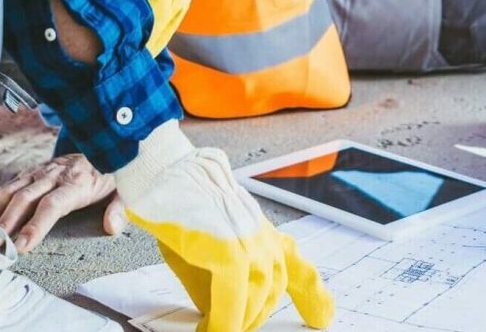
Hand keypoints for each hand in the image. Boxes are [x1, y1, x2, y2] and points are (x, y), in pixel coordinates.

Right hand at [0, 154, 126, 252]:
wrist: (100, 139)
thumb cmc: (109, 171)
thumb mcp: (123, 189)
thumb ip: (119, 209)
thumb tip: (111, 226)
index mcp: (77, 182)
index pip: (52, 204)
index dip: (36, 224)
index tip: (22, 245)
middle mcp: (54, 175)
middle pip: (26, 199)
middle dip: (6, 225)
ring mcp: (41, 171)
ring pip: (13, 190)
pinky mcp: (32, 170)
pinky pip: (11, 184)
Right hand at [115, 122, 334, 331]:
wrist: (161, 170)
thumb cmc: (175, 200)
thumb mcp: (202, 243)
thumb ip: (217, 276)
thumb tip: (219, 314)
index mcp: (259, 228)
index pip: (296, 263)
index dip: (314, 295)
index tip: (324, 317)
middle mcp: (262, 234)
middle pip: (272, 289)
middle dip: (253, 315)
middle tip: (230, 328)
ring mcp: (249, 241)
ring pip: (255, 299)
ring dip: (238, 322)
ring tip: (215, 331)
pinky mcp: (229, 250)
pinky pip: (233, 299)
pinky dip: (224, 321)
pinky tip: (212, 331)